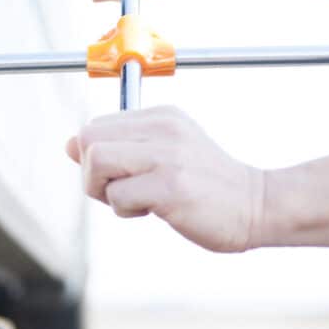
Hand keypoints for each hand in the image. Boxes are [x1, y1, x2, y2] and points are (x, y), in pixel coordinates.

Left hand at [66, 107, 264, 252]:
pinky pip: (117, 195)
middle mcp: (162, 128)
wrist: (259, 205)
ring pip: (96, 162)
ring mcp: (167, 156)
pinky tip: (152, 211)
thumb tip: (69, 144)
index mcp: (161, 116)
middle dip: (90, 173)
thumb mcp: (164, 154)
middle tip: (118, 191)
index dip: (94, 159)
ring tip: (134, 201)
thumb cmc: (208, 186)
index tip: (121, 177)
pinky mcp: (171, 186)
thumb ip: (120, 148)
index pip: (95, 127)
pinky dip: (125, 210)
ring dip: (104, 191)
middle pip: (88, 139)